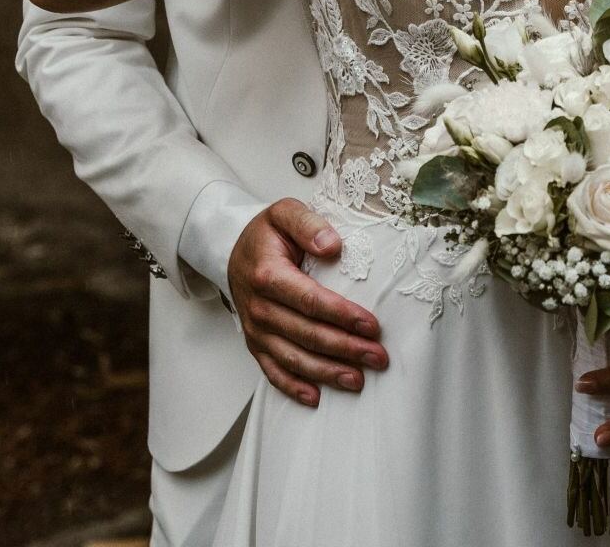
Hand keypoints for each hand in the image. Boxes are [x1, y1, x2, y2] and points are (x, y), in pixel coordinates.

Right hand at [228, 198, 388, 407]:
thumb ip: (308, 224)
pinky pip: (272, 371)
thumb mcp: (284, 213)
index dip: (342, 315)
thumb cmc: (266, 233)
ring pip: (293, 359)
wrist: (231, 251)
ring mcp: (255, 330)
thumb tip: (333, 245)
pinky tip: (316, 398)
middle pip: (307, 334)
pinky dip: (293, 387)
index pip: (310, 300)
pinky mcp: (254, 344)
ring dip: (327, 373)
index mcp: (268, 274)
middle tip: (378, 357)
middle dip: (345, 348)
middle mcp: (259, 307)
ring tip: (358, 380)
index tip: (372, 325)